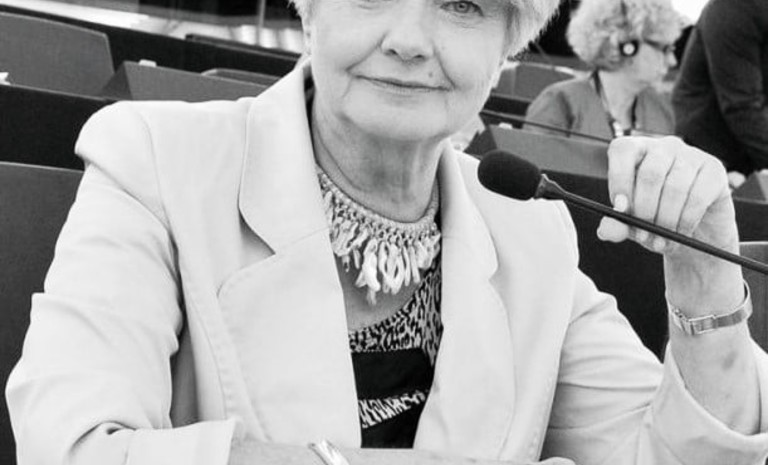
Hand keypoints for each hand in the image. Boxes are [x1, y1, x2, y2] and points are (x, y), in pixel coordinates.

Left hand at [595, 136, 741, 310]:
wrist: (696, 234)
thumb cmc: (657, 222)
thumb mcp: (633, 226)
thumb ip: (617, 226)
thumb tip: (606, 230)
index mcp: (637, 151)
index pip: (623, 150)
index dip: (619, 179)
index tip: (620, 208)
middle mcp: (664, 147)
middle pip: (650, 174)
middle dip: (644, 210)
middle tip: (643, 235)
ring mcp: (692, 155)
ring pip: (675, 188)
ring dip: (665, 221)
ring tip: (661, 240)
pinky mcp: (714, 170)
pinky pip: (697, 198)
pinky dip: (685, 221)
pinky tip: (680, 234)